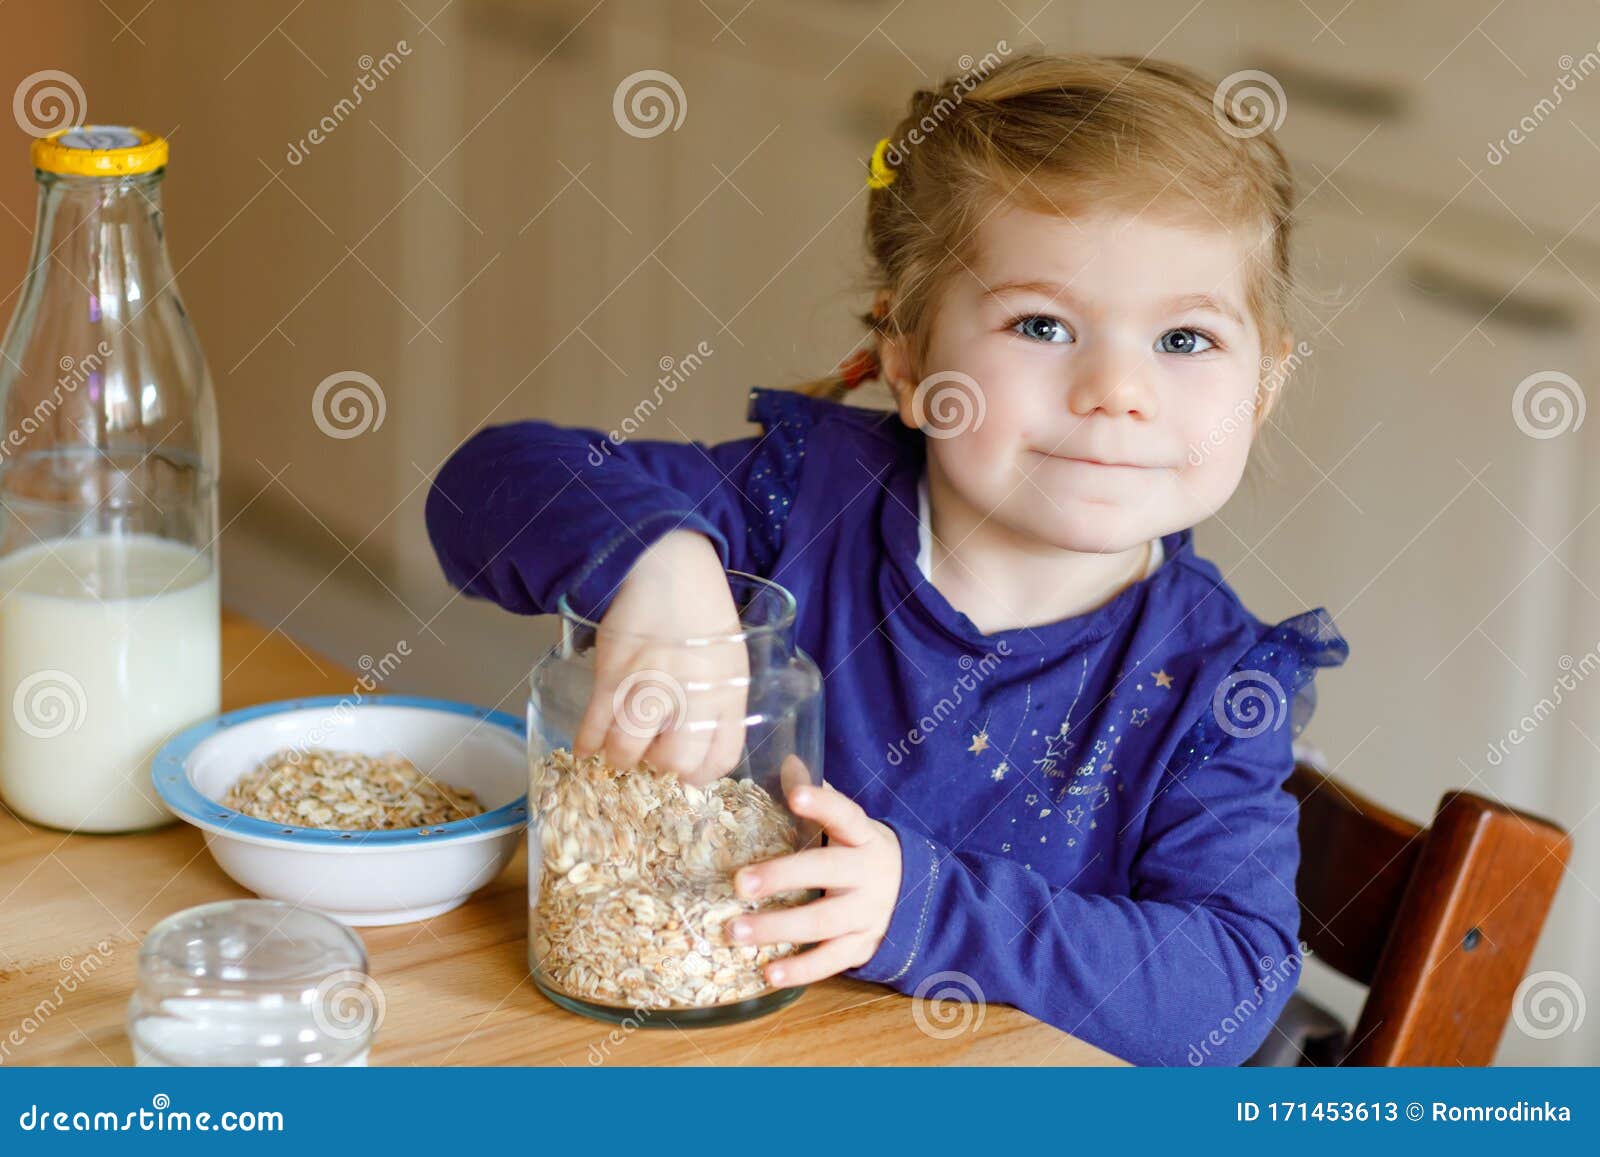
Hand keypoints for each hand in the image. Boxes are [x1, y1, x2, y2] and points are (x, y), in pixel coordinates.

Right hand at [573, 530, 749, 785]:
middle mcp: (694, 694)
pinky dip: (587, 743)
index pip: (722, 759)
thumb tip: (694, 743)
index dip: (700, 775)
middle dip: (659, 769)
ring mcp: (651, 685)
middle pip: (675, 764)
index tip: (685, 774)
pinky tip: (587, 748)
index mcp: (730, 691)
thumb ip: (717, 701)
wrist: (665, 564)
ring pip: (628, 751)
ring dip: (620, 758)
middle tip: (650, 756)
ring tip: (619, 749)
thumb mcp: (729, 657)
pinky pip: (595, 726)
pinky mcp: (613, 674)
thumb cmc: (702, 611)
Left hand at [727, 756, 901, 986]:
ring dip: (778, 928)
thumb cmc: (861, 854)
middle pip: (827, 871)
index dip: (823, 804)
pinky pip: (832, 960)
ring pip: (824, 921)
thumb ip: (819, 799)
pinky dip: (801, 970)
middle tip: (739, 882)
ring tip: (736, 932)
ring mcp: (869, 913)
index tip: (796, 793)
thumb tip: (785, 760)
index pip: (845, 815)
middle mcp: (869, 874)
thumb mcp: (849, 825)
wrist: (914, 896)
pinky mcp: (864, 946)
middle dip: (783, 877)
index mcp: (864, 836)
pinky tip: (768, 973)